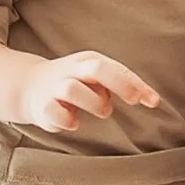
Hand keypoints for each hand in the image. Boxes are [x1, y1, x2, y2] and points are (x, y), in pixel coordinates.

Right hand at [22, 52, 160, 130]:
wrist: (30, 86)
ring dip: (93, 102)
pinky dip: (66, 119)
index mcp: (89, 62)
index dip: (136, 84)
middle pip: (96, 68)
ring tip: (102, 110)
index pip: (116, 68)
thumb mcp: (99, 78)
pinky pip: (53, 111)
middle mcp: (72, 71)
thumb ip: (122, 85)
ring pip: (73, 89)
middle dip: (119, 83)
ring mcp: (55, 87)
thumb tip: (152, 99)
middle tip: (134, 100)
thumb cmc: (77, 83)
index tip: (154, 102)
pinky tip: (73, 122)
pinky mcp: (41, 106)